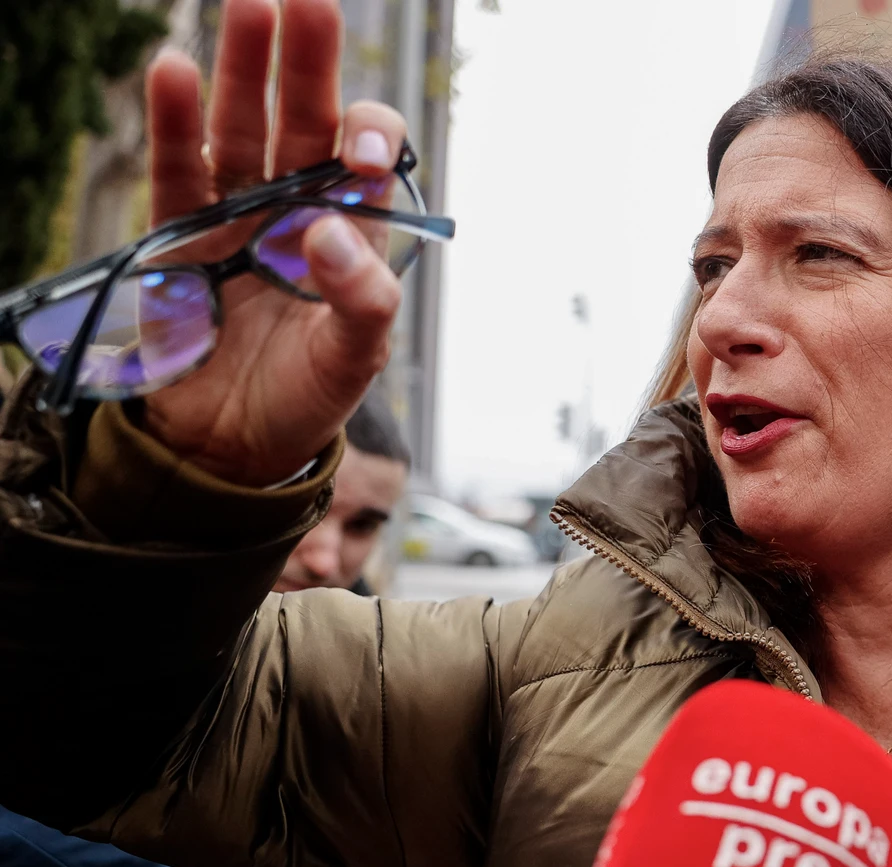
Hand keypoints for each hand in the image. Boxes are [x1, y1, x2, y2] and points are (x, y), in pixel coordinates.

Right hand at [139, 0, 405, 485]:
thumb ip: (359, 301)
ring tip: (248, 7)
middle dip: (308, 63)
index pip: (365, 161)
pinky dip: (173, 121)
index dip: (368, 142)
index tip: (365, 155)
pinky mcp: (179, 234)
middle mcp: (294, 209)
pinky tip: (172, 70)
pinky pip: (178, 168)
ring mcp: (234, 215)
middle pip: (304, 120)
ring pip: (242, 127)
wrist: (231, 445)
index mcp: (351, 231)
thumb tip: (326, 233)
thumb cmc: (306, 397)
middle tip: (309, 2)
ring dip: (244, 69)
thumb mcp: (354, 361)